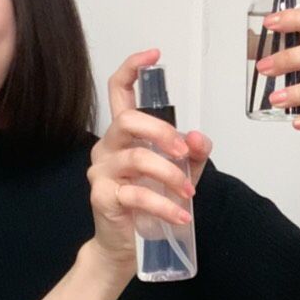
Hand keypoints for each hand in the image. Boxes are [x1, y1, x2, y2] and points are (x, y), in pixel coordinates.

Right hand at [85, 49, 213, 276]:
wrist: (126, 245)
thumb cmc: (148, 204)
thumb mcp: (179, 174)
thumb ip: (192, 153)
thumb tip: (198, 137)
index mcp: (123, 135)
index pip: (118, 91)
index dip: (132, 68)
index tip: (154, 55)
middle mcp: (107, 148)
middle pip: (127, 120)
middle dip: (162, 133)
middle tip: (184, 154)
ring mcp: (101, 172)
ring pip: (135, 157)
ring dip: (169, 174)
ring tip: (189, 192)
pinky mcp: (103, 198)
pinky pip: (136, 194)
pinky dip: (165, 204)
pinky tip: (181, 214)